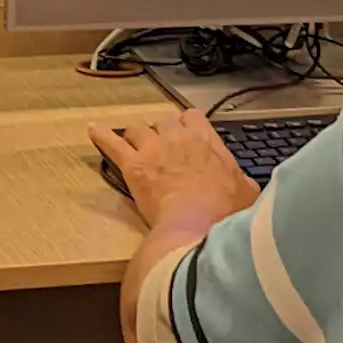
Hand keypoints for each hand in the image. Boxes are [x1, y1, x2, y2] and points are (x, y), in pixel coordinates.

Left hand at [90, 110, 259, 230]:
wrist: (195, 226)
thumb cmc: (222, 212)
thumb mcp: (247, 192)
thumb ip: (243, 180)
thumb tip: (248, 185)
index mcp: (206, 139)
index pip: (192, 117)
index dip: (187, 125)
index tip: (187, 135)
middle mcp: (178, 137)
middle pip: (164, 121)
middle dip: (162, 132)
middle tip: (162, 148)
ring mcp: (153, 149)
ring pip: (138, 129)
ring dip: (137, 137)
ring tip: (135, 145)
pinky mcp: (133, 166)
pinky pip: (112, 145)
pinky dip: (102, 136)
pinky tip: (93, 130)